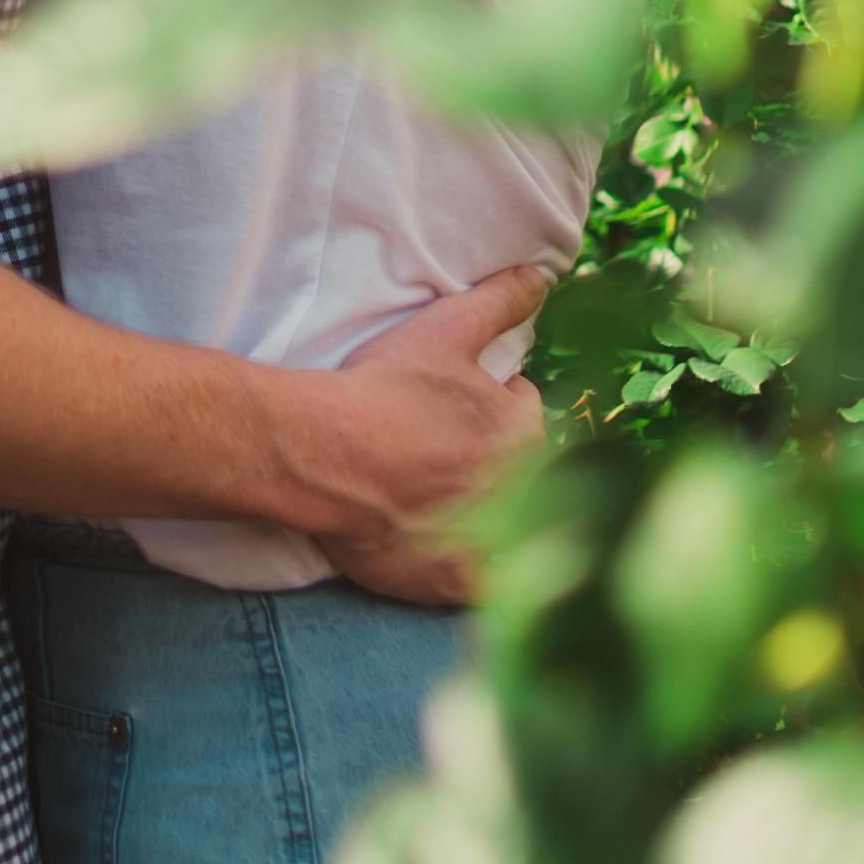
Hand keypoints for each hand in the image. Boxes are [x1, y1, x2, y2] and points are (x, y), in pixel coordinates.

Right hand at [274, 266, 548, 606]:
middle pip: (517, 467)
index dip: (492, 399)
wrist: (320, 455)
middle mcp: (516, 490)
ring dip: (487, 513)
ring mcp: (487, 541)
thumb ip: (500, 302)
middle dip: (491, 457)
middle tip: (440, 446)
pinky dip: (481, 576)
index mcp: (521, 430)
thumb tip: (543, 275)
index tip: (456, 401)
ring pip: (506, 526)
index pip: (524, 408)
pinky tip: (454, 555)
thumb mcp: (446, 330)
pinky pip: (486, 587)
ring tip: (439, 496)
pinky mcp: (453, 581)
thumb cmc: (383, 390)